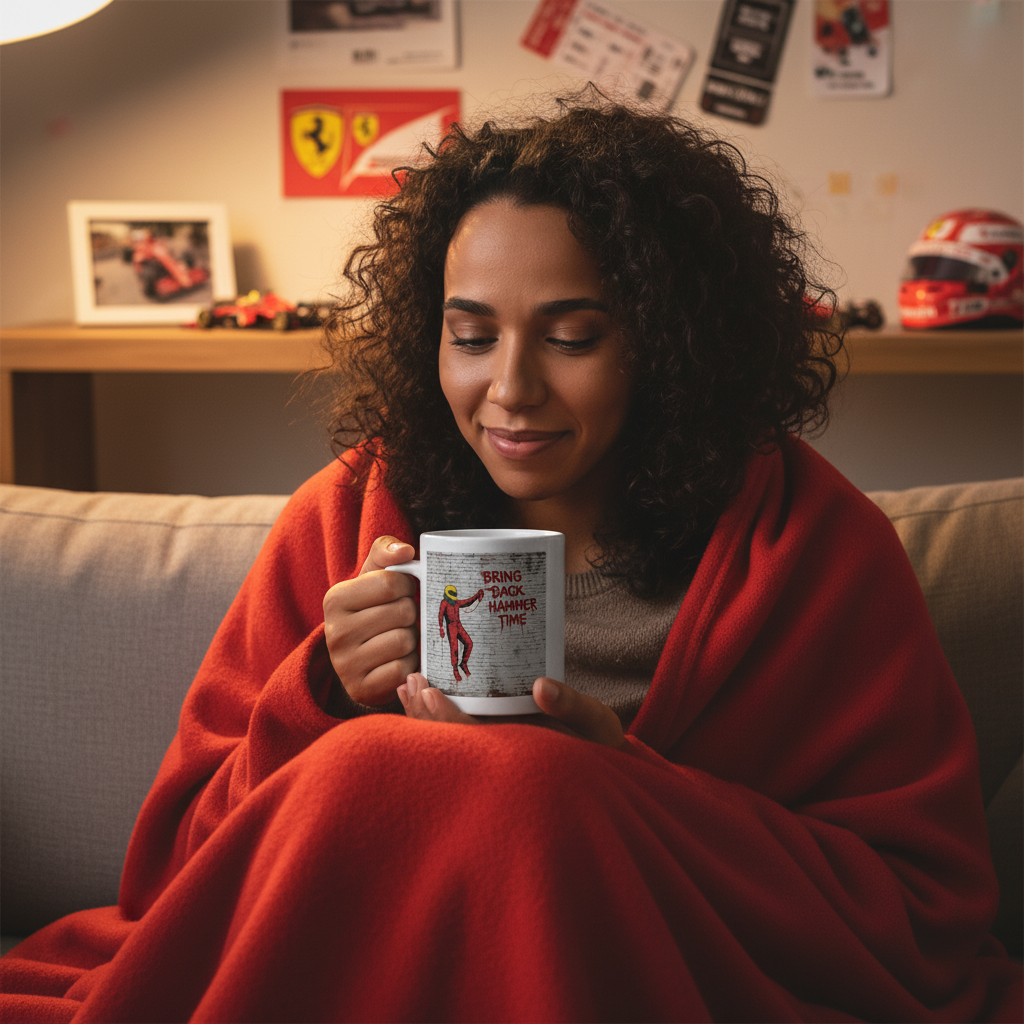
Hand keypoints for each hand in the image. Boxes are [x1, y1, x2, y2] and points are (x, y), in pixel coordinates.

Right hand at [323, 536, 417, 705]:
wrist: (361, 657)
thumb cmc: (373, 608)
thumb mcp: (373, 575)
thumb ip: (386, 551)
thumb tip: (405, 552)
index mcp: (335, 599)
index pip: (391, 582)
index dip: (407, 585)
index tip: (401, 591)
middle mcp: (334, 632)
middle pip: (402, 612)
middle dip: (410, 614)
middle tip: (399, 618)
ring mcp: (345, 665)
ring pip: (405, 641)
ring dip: (411, 639)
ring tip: (398, 638)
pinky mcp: (361, 689)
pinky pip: (403, 669)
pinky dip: (409, 664)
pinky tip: (397, 660)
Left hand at [397, 673, 626, 748]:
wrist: (605, 778)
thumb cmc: (599, 746)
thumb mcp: (596, 723)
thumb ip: (572, 705)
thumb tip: (541, 687)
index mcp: (521, 760)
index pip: (472, 746)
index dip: (447, 721)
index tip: (428, 693)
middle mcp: (501, 767)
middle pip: (450, 749)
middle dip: (424, 718)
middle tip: (410, 683)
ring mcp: (495, 765)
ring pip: (449, 749)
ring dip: (425, 720)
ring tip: (409, 688)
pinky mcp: (494, 758)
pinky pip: (457, 745)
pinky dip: (437, 724)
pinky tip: (424, 703)